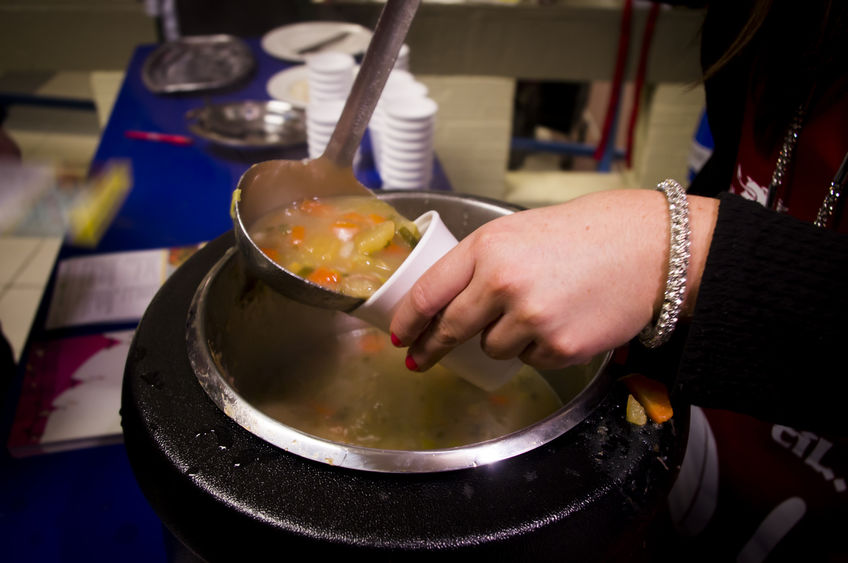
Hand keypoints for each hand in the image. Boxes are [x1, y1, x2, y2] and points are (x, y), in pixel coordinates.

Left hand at [390, 189, 716, 370]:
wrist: (649, 248)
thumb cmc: (588, 234)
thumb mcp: (520, 232)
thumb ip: (482, 263)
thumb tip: (448, 304)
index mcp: (487, 247)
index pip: (428, 291)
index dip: (408, 320)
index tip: (398, 335)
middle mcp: (502, 282)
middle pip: (451, 329)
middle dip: (433, 348)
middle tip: (421, 359)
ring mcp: (530, 318)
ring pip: (492, 348)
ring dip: (504, 338)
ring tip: (540, 308)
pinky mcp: (558, 346)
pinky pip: (530, 359)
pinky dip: (540, 348)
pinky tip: (563, 320)